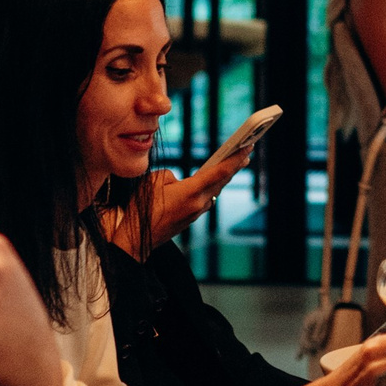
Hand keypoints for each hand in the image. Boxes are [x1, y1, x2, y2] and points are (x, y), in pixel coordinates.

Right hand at [139, 121, 271, 247]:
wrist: (136, 240)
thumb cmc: (142, 209)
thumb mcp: (153, 181)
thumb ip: (170, 175)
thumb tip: (180, 181)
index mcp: (191, 192)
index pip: (220, 171)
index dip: (236, 158)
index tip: (248, 146)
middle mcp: (198, 203)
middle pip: (222, 181)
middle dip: (235, 166)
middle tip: (247, 152)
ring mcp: (195, 213)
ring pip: (214, 191)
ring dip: (223, 178)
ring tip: (232, 164)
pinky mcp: (190, 219)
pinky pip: (205, 200)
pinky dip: (211, 189)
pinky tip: (211, 183)